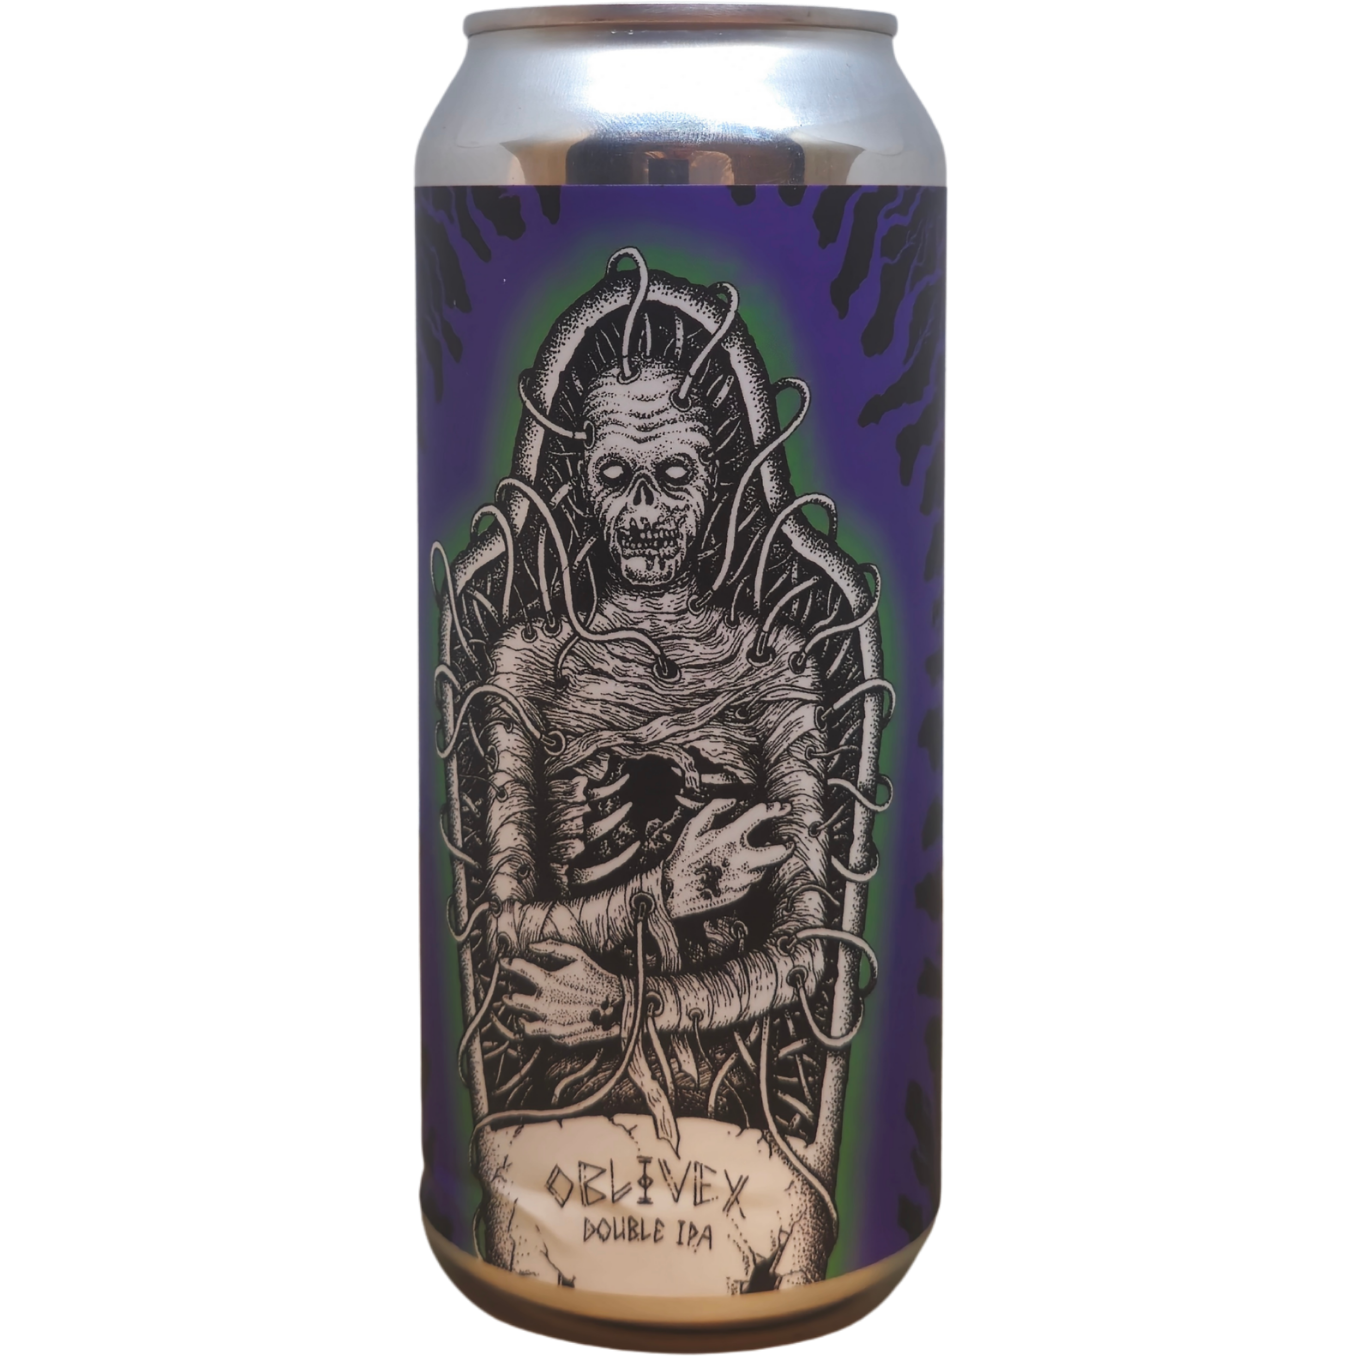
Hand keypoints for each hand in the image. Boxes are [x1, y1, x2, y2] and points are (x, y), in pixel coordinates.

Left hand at [502, 942, 625, 1047]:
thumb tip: (531, 946)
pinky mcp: (558, 1037)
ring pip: (522, 1024)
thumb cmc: (598, 978)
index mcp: (548, 982)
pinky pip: (539, 1034)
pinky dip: (536, 1028)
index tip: (503, 963)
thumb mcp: (578, 955)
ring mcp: (551, 1023)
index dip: (507, 964)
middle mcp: (545, 1004)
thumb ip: (552, 947)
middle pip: (513, 1001)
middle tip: (508, 993)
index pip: (518, 970)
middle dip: (508, 996)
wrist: (619, 1006)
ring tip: (520, 1013)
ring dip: (519, 1016)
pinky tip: (539, 1022)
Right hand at [663, 799, 792, 918]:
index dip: (773, 809)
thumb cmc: (681, 861)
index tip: (782, 808)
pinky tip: (734, 875)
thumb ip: (712, 810)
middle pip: (777, 852)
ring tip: (751, 863)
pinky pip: (752, 881)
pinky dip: (748, 876)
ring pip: (765, 868)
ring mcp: (743, 878)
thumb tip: (733, 800)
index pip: (759, 816)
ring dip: (762, 863)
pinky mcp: (742, 893)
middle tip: (790, 844)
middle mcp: (740, 858)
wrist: (673, 898)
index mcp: (728, 837)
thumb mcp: (691, 830)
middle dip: (786, 847)